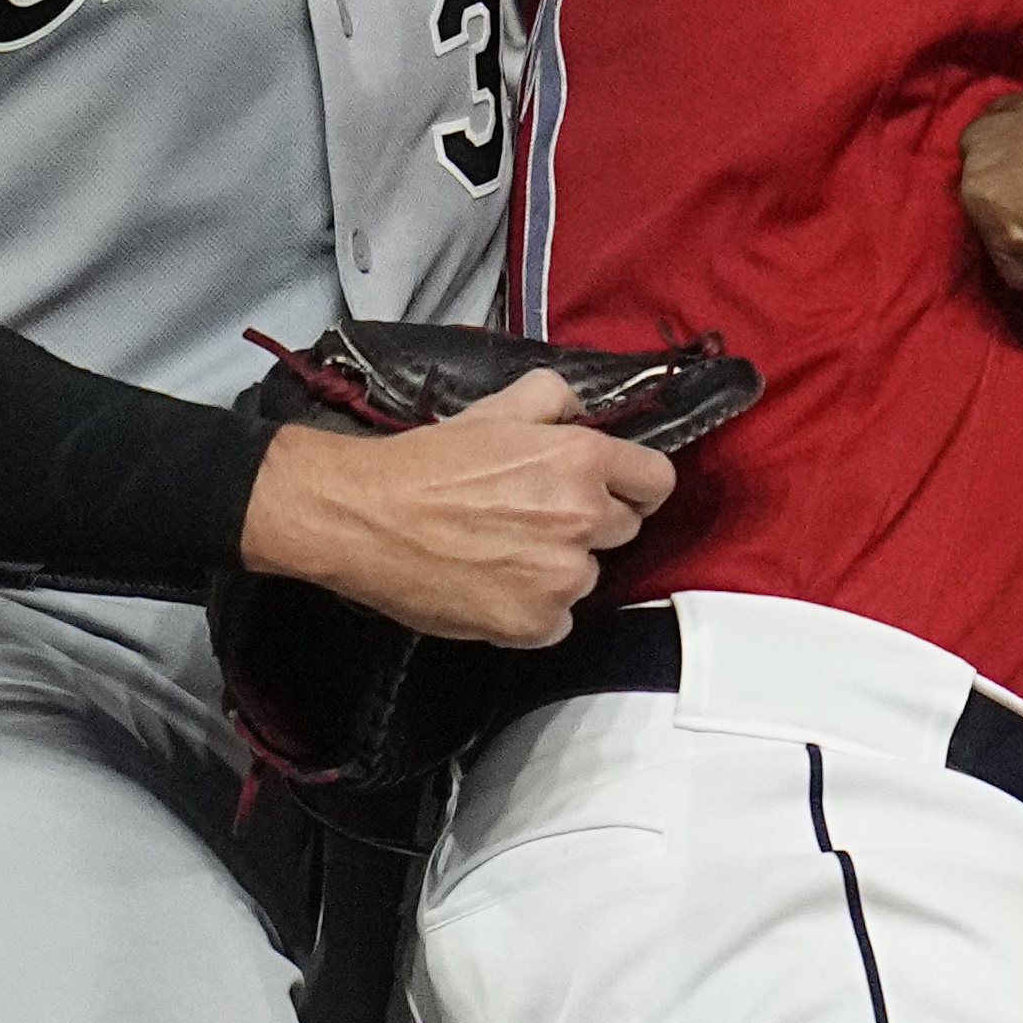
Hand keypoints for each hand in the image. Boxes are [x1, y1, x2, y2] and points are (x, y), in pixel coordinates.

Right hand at [238, 369, 676, 646]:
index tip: (613, 491)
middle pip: (624, 530)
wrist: (365, 516)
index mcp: (583, 460)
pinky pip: (558, 621)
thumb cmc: (425, 463)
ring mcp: (561, 577)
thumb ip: (555, 399)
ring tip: (504, 551)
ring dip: (558, 568)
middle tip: (535, 517)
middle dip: (589, 524)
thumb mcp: (498, 407)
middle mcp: (582, 519)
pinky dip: (533, 610)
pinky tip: (494, 584)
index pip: (657, 481)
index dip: (634, 486)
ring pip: (588, 576)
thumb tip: (580, 409)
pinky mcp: (534, 623)